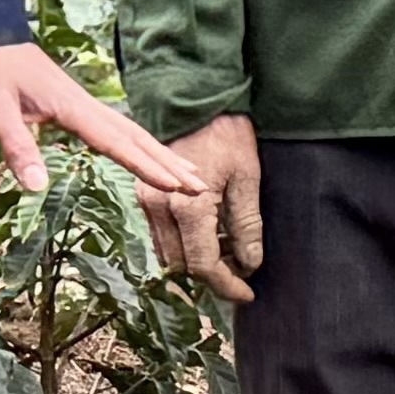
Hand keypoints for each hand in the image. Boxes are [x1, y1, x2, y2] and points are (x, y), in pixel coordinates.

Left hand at [0, 41, 204, 202]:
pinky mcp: (70, 105)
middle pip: (134, 137)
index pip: (116, 143)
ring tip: (186, 175)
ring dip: (158, 154)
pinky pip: (114, 128)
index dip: (146, 167)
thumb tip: (38, 188)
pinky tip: (143, 153)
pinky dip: (136, 144)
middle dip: (167, 162)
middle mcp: (82, 105)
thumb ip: (17, 146)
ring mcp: (79, 104)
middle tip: (200, 188)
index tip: (176, 186)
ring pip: (128, 132)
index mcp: (70, 107)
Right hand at [142, 111, 264, 303]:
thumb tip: (249, 264)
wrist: (195, 99)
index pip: (204, 264)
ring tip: (229, 257)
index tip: (247, 294)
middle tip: (242, 274)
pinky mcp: (145, 196)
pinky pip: (161, 237)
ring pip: (168, 254)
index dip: (226, 285)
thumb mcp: (247, 178)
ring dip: (196, 263)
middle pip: (182, 266)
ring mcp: (147, 202)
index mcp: (187, 207)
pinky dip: (183, 246)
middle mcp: (159, 209)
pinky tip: (209, 238)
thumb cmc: (227, 135)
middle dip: (212, 277)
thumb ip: (246, 225)